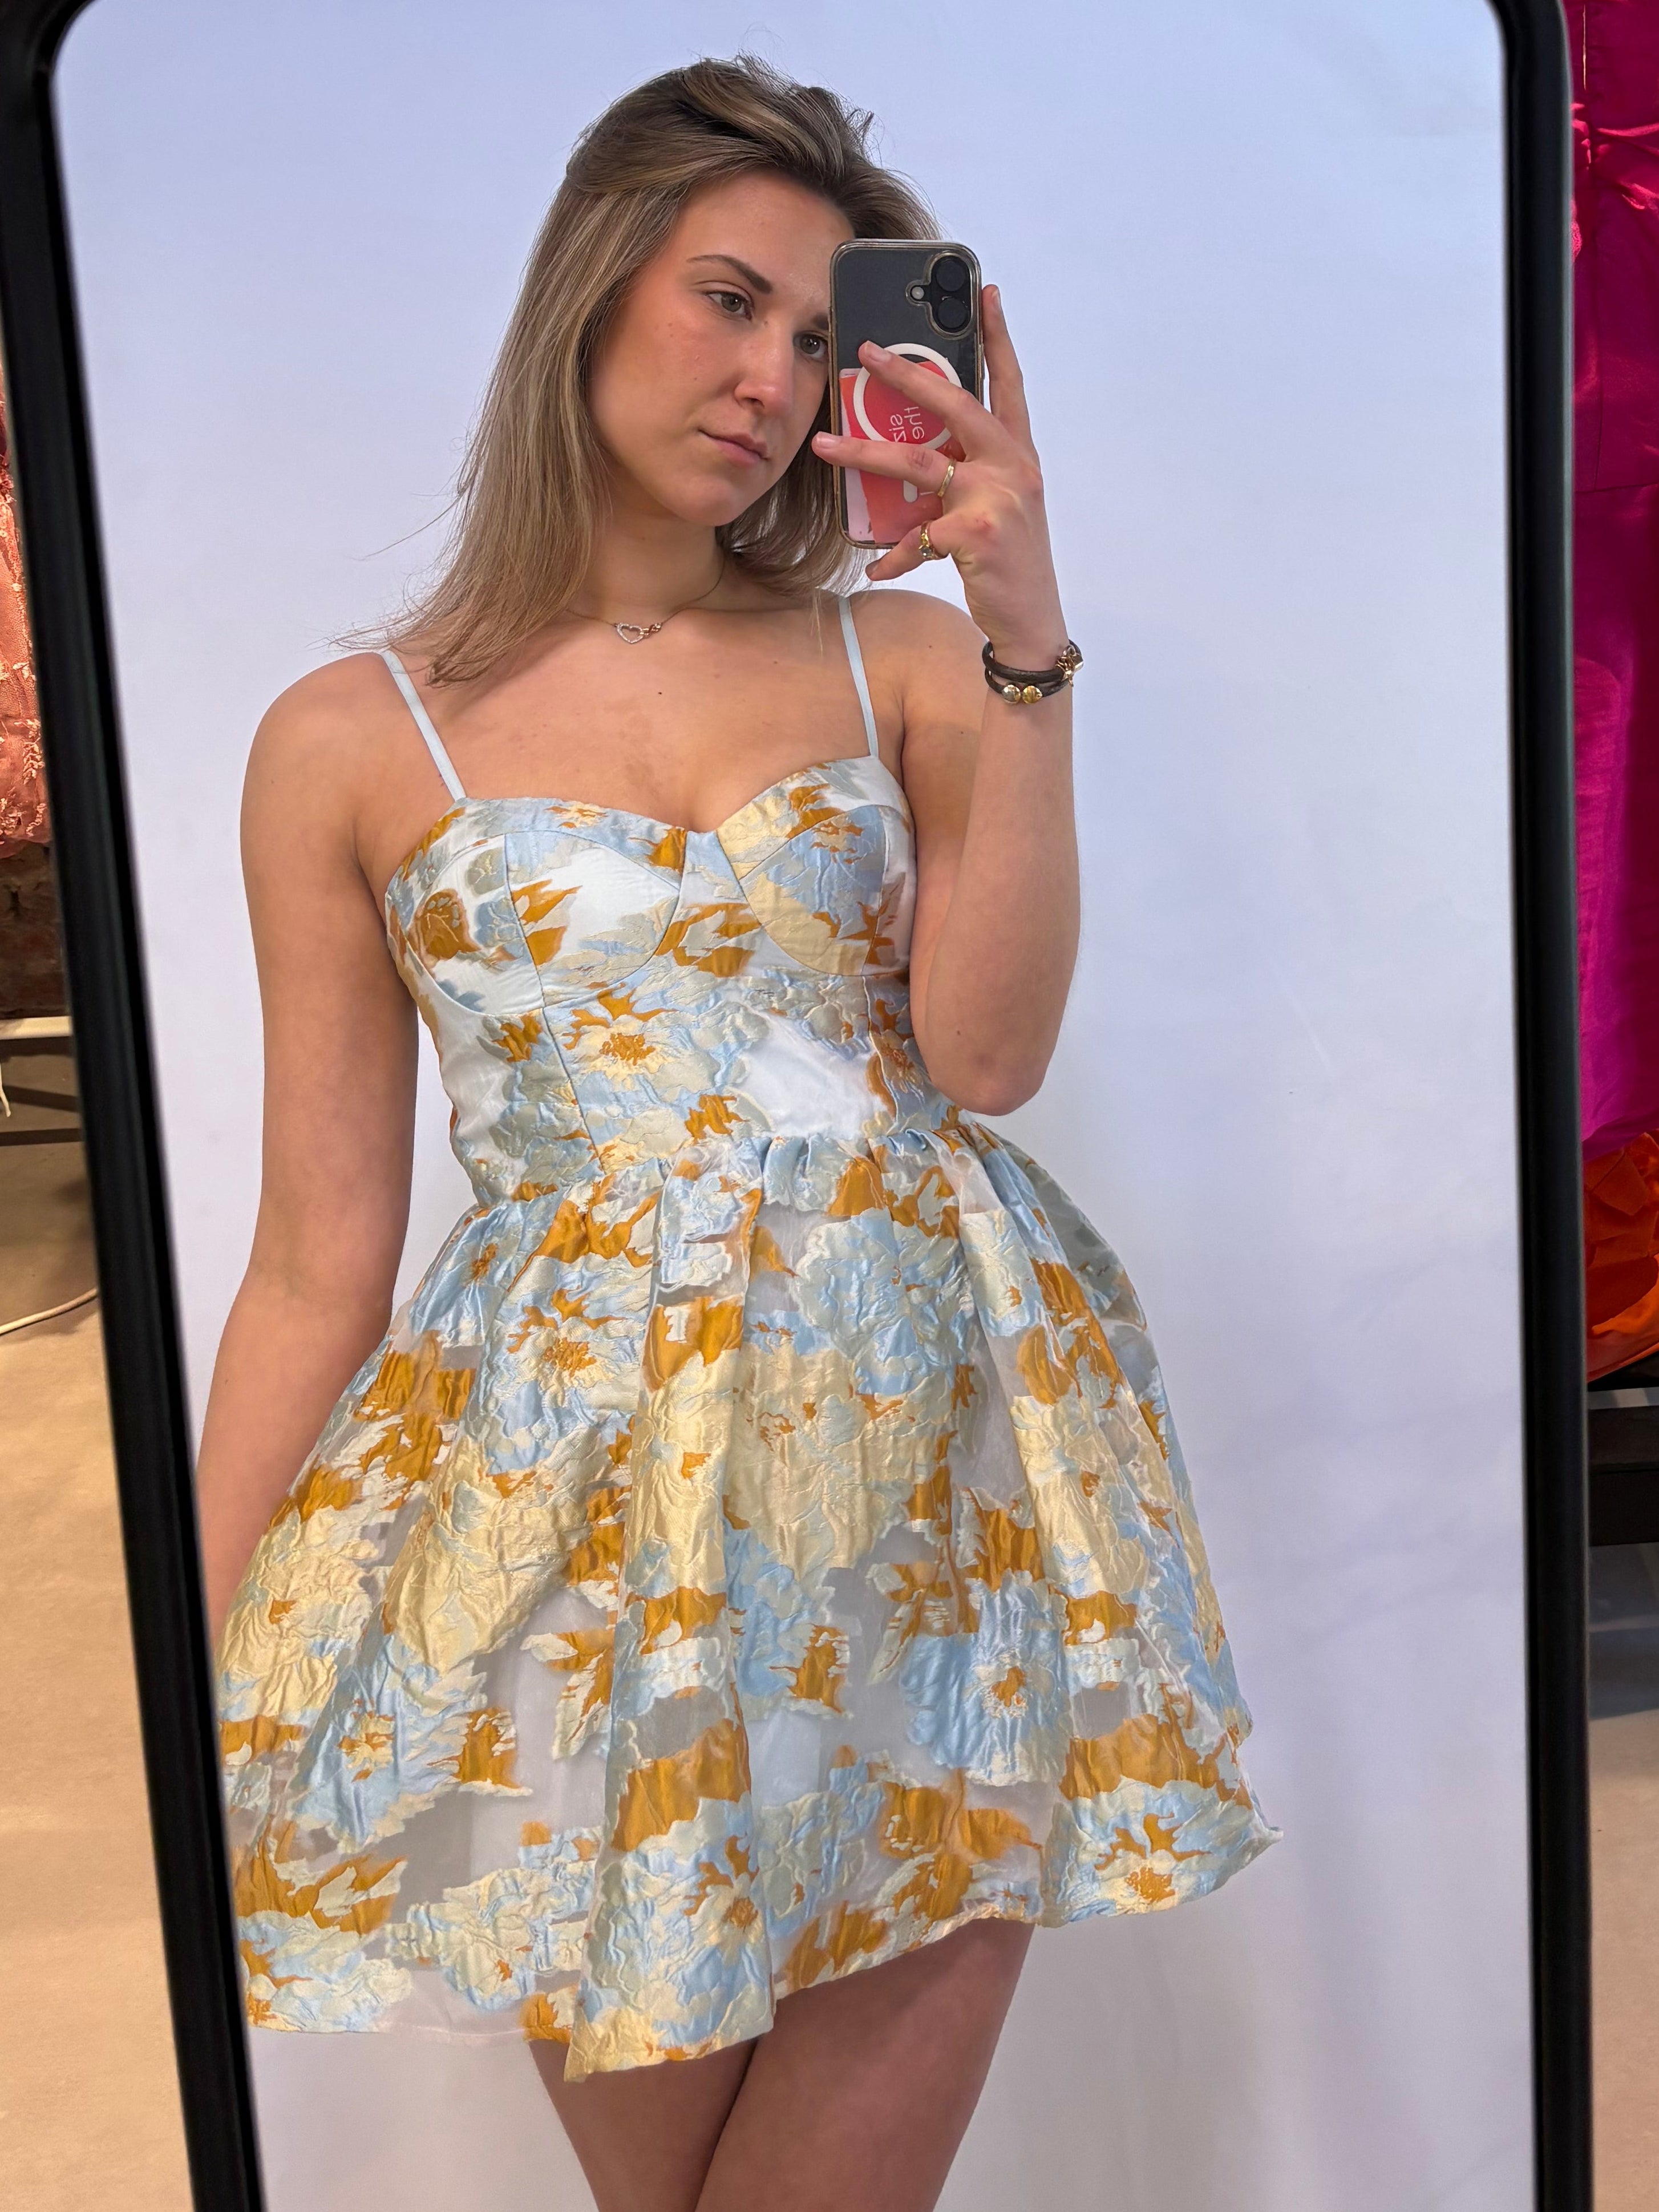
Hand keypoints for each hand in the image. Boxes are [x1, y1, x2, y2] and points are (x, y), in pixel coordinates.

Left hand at [812, 283, 1067, 665]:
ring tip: (824, 446)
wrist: (1031, 619)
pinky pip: (917, 536)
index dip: (998, 337)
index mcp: (1017, 453)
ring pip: (918, 462)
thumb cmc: (1006, 561)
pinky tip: (874, 565)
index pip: (1008, 383)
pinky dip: (892, 552)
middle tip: (866, 350)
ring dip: (864, 452)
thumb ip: (966, 472)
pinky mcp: (976, 535)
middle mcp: (1012, 466)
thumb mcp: (994, 505)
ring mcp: (996, 498)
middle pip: (953, 404)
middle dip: (906, 374)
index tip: (985, 293)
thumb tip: (912, 449)